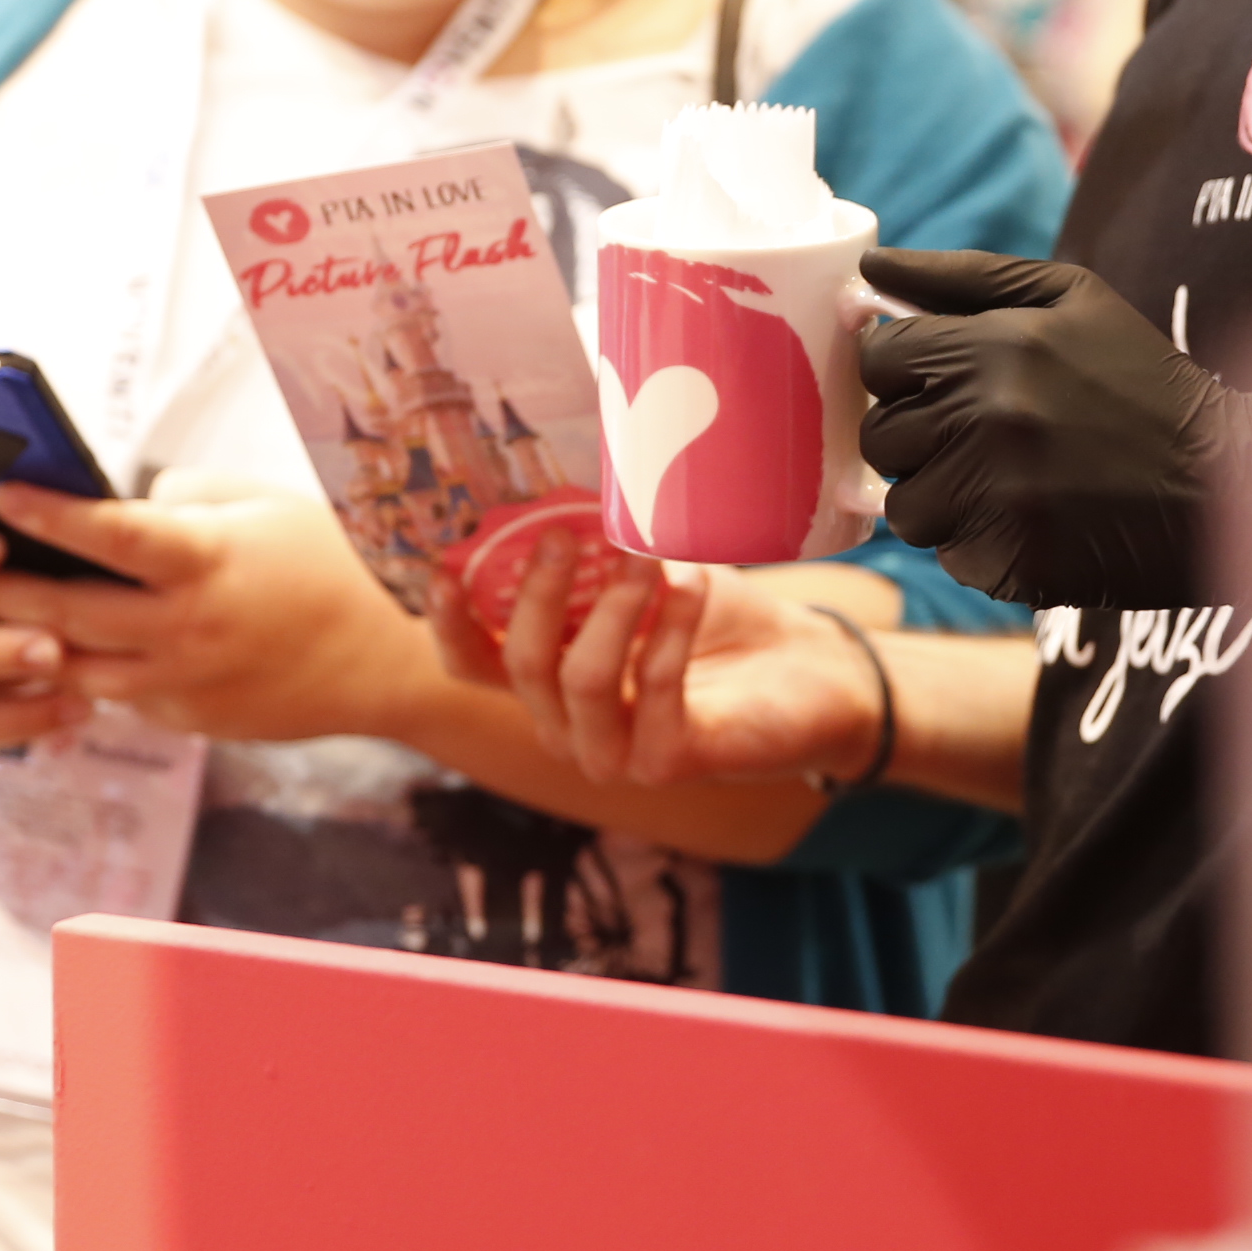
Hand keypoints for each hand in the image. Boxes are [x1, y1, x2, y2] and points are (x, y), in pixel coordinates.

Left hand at [0, 469, 430, 744]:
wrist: (388, 662)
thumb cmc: (332, 565)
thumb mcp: (263, 507)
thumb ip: (184, 500)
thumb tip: (119, 506)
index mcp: (207, 562)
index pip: (109, 534)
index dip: (47, 514)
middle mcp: (186, 628)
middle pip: (65, 612)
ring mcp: (183, 682)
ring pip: (73, 666)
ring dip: (17, 641)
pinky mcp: (187, 719)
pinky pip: (115, 692)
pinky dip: (79, 668)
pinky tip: (42, 646)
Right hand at [440, 545, 884, 788]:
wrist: (806, 670)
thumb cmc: (716, 617)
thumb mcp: (648, 571)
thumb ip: (599, 547)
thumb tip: (562, 488)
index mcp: (548, 682)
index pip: (475, 665)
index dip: (450, 624)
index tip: (446, 568)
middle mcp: (567, 726)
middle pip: (524, 667)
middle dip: (540, 595)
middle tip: (567, 534)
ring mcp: (615, 753)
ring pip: (583, 681)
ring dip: (613, 607)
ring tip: (644, 555)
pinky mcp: (670, 762)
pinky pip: (656, 687)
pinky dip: (673, 625)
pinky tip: (694, 582)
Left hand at [856, 248, 1230, 609]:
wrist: (1227, 481)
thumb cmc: (1142, 379)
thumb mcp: (1071, 298)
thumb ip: (963, 277)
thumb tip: (869, 264)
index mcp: (994, 347)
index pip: (878, 359)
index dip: (906, 372)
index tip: (947, 382)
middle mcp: (987, 421)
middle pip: (881, 436)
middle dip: (922, 436)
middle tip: (989, 436)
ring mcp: (998, 497)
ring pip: (906, 505)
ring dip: (945, 496)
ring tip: (1012, 481)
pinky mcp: (1013, 561)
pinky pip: (950, 556)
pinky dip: (982, 542)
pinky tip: (1037, 520)